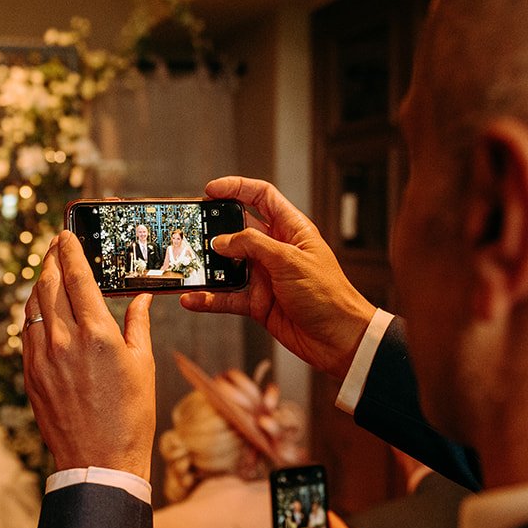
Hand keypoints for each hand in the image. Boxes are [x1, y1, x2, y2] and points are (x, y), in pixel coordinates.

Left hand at [23, 231, 155, 478]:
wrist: (98, 461)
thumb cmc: (130, 416)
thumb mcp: (143, 365)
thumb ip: (137, 325)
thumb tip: (140, 298)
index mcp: (97, 333)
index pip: (77, 276)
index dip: (70, 250)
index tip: (66, 234)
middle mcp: (64, 340)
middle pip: (49, 284)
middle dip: (51, 260)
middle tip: (55, 246)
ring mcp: (42, 357)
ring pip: (33, 306)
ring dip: (40, 284)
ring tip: (48, 273)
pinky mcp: (30, 374)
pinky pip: (27, 332)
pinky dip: (33, 313)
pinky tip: (41, 310)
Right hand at [181, 177, 375, 378]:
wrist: (339, 339)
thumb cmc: (328, 295)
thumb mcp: (290, 261)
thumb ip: (254, 246)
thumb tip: (222, 241)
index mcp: (292, 230)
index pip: (262, 197)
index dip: (237, 188)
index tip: (211, 190)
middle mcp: (276, 250)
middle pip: (239, 230)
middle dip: (215, 228)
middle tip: (192, 228)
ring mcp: (266, 276)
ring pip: (229, 265)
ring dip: (208, 266)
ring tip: (188, 264)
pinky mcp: (258, 302)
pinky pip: (228, 297)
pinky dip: (210, 298)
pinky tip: (193, 299)